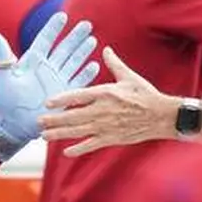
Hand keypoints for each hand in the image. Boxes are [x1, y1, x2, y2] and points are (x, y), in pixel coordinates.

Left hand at [0, 12, 99, 144]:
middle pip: (64, 48)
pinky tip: (94, 65)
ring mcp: (57, 81)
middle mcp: (47, 69)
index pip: (45, 40)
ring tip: (92, 40)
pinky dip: (86, 74)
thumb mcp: (3, 76)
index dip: (53, 28)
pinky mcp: (64, 95)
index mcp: (33, 61)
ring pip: (73, 62)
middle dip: (75, 36)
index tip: (62, 15)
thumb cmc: (4, 100)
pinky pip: (78, 82)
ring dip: (83, 52)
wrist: (13, 124)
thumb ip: (3, 57)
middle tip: (86, 25)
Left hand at [39, 47, 180, 155]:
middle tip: (38, 121)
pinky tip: (65, 151)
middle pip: (73, 116)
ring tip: (44, 136)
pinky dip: (78, 149)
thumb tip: (106, 49)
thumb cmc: (146, 94)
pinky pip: (92, 144)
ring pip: (78, 131)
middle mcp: (102, 110)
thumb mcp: (129, 76)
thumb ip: (114, 64)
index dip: (61, 100)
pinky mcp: (112, 138)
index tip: (47, 103)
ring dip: (60, 134)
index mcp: (105, 93)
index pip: (78, 96)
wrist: (162, 115)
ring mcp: (106, 126)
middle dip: (54, 119)